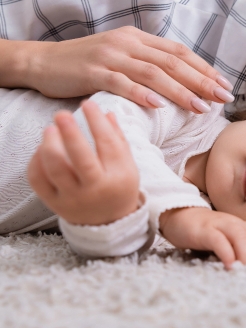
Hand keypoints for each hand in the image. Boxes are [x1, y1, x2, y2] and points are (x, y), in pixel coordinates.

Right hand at [23, 27, 234, 112]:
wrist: (45, 61)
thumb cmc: (88, 64)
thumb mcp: (123, 58)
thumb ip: (148, 64)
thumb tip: (182, 82)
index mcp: (139, 39)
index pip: (179, 52)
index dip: (204, 68)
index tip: (224, 85)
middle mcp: (128, 44)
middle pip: (172, 62)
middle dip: (201, 81)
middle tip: (223, 98)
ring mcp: (111, 56)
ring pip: (152, 73)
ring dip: (179, 91)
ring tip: (200, 108)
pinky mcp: (93, 72)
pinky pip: (121, 83)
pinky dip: (141, 94)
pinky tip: (159, 106)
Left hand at [28, 100, 140, 225]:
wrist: (109, 223)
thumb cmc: (118, 187)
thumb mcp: (127, 165)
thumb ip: (117, 138)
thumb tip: (105, 112)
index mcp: (117, 177)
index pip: (107, 144)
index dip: (97, 121)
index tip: (89, 104)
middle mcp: (96, 189)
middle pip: (80, 158)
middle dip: (70, 132)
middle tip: (62, 114)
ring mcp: (74, 198)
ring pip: (55, 168)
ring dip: (49, 144)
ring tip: (50, 129)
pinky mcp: (55, 204)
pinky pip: (39, 180)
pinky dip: (37, 161)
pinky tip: (43, 149)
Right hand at [159, 207, 245, 267]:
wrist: (177, 215)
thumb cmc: (201, 231)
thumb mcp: (221, 236)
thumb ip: (233, 246)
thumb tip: (244, 267)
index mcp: (236, 224)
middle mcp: (230, 222)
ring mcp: (217, 225)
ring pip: (238, 235)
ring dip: (244, 253)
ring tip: (242, 268)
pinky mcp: (203, 231)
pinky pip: (219, 240)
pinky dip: (226, 253)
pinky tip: (228, 264)